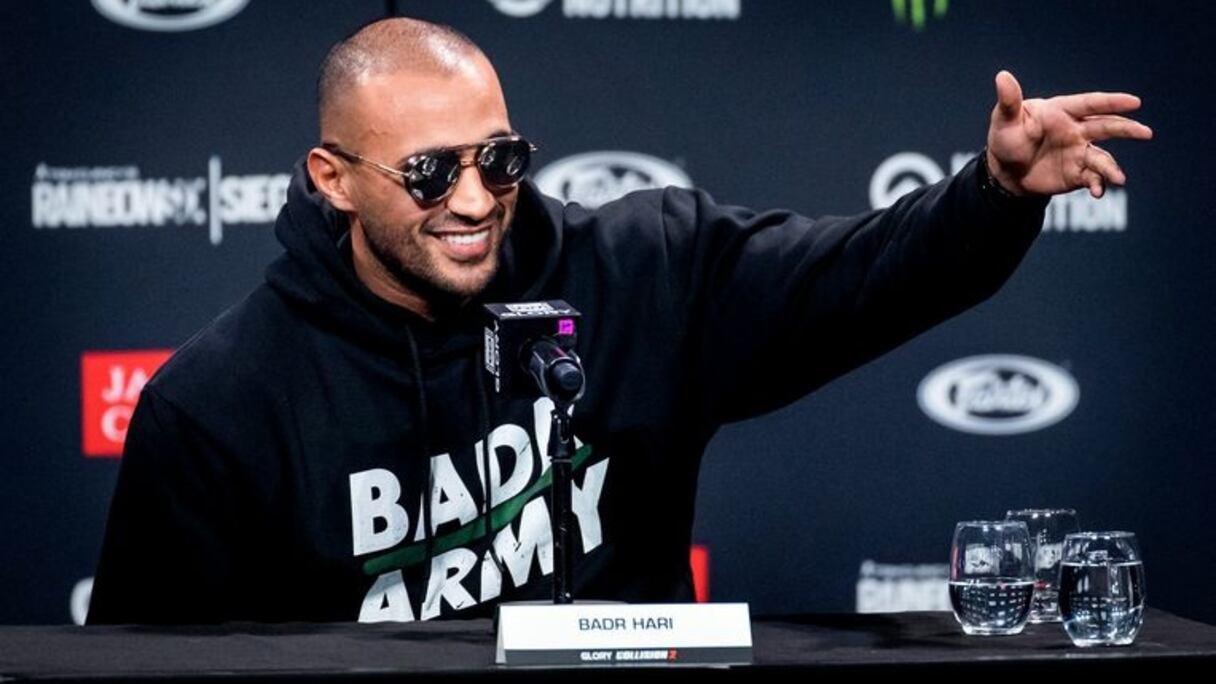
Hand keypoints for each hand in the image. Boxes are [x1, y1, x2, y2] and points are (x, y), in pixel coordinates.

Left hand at [985, 70, 1152, 197]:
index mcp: (1062, 112)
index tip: (1135, 102)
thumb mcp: (1004, 121)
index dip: (1112, 102)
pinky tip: (1097, 191)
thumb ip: (1009, 101)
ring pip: (1102, 157)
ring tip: (1120, 178)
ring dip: (1111, 167)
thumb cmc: (1006, 139)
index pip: (1090, 103)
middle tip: (1145, 133)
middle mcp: (1076, 130)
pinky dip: (1098, 184)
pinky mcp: (1077, 173)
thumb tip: (1002, 76)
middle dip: (1126, 129)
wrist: (1005, 172)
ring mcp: (1079, 152)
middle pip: (1106, 127)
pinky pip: (1092, 178)